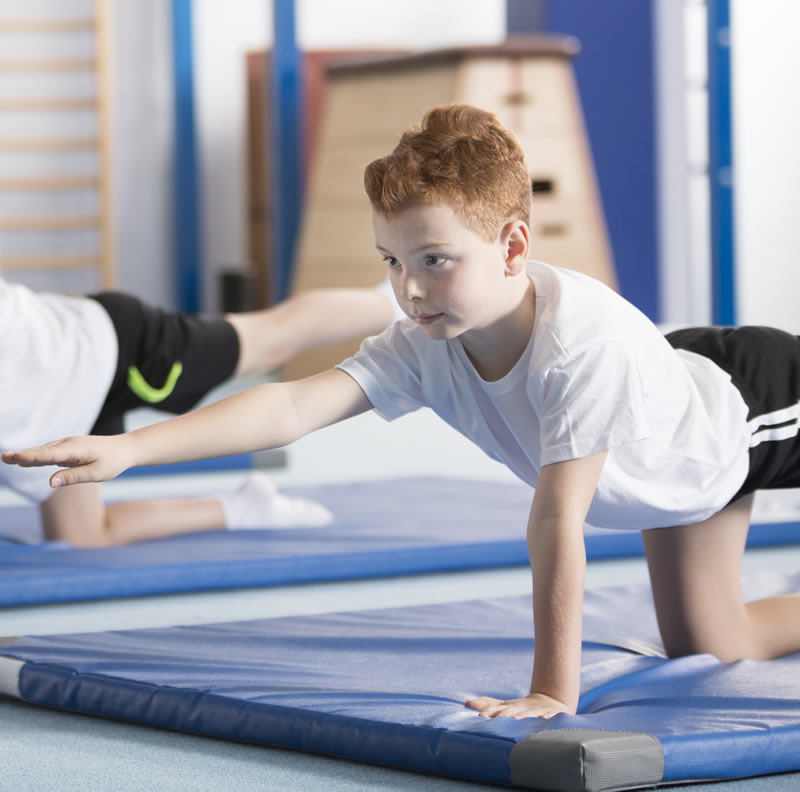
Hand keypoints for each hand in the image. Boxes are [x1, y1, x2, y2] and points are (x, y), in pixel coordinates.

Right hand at [1, 435, 132, 486]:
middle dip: (23, 455)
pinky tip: (23, 460)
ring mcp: (68, 444)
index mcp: (76, 449)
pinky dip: (36, 455)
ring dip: (26, 455)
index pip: (50, 455)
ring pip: (44, 451)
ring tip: (8, 458)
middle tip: (4, 457)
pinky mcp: (68, 448)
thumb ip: (74, 477)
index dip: (32, 457)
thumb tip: (51, 482)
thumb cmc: (113, 462)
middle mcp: (69, 444)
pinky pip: (49, 452)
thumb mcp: (97, 473)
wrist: (125, 449)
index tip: (16, 458)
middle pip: (42, 451)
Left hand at [465, 692, 575, 719]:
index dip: (490, 712)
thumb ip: (488, 705)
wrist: (551, 703)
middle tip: (492, 719)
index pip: (498, 709)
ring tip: (514, 719)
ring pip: (529, 714)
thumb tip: (466, 703)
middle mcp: (523, 708)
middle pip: (512, 711)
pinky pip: (550, 717)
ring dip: (521, 716)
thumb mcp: (506, 706)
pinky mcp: (552, 715)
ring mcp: (537, 711)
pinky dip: (547, 718)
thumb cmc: (523, 709)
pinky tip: (544, 720)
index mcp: (511, 707)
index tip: (480, 716)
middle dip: (503, 715)